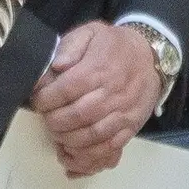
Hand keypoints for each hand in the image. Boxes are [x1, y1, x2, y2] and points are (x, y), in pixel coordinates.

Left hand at [28, 22, 164, 175]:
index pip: (66, 89)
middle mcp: (112, 93)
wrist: (151, 56)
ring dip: (68, 140)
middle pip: (77, 115)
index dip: (45, 99)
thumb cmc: (115, 45)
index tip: (37, 101)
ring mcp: (123, 113)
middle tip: (46, 118)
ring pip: (92, 135)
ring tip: (57, 134)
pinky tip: (72, 152)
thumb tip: (57, 66)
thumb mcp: (91, 33)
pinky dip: (88, 156)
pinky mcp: (130, 127)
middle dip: (54, 121)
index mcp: (99, 68)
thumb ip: (70, 46)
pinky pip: (109, 148)